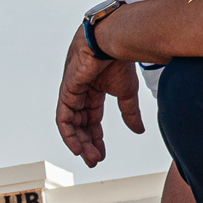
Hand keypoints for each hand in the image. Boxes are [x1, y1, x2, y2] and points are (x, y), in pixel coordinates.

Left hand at [56, 26, 144, 167]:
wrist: (115, 41)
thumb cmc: (121, 60)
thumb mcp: (126, 93)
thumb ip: (129, 113)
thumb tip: (138, 131)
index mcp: (93, 91)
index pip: (91, 120)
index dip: (96, 139)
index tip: (101, 155)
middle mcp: (80, 92)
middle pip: (80, 124)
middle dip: (87, 144)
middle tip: (94, 161)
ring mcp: (71, 91)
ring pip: (71, 124)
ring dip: (80, 143)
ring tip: (89, 158)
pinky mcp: (66, 90)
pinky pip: (63, 117)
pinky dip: (68, 133)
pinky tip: (77, 147)